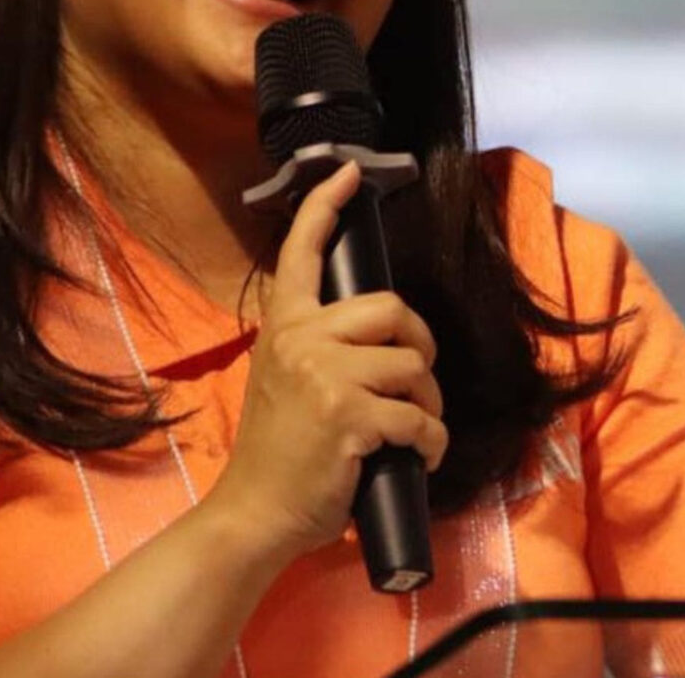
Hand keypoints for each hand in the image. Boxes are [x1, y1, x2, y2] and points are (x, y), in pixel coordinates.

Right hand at [205, 162, 447, 561]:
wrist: (254, 512)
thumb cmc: (276, 453)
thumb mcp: (279, 379)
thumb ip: (313, 346)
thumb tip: (372, 335)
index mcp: (284, 326)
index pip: (302, 252)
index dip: (326, 208)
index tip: (348, 172)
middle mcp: (302, 339)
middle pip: (390, 307)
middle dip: (419, 341)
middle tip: (418, 376)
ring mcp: (325, 376)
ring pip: (413, 365)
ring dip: (427, 402)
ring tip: (411, 428)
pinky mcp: (350, 416)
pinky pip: (419, 418)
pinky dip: (431, 442)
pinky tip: (418, 456)